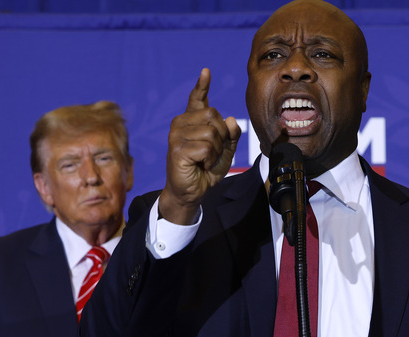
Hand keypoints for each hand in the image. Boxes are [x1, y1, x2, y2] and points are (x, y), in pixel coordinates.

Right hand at [160, 68, 240, 224]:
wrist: (192, 191)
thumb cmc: (205, 170)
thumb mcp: (224, 151)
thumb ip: (230, 135)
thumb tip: (232, 119)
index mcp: (191, 121)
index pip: (197, 99)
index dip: (202, 86)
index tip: (206, 72)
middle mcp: (180, 123)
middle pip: (214, 116)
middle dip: (222, 136)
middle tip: (212, 153)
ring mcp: (176, 135)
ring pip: (212, 132)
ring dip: (216, 150)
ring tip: (205, 160)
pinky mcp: (177, 149)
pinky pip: (207, 147)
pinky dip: (210, 158)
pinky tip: (201, 164)